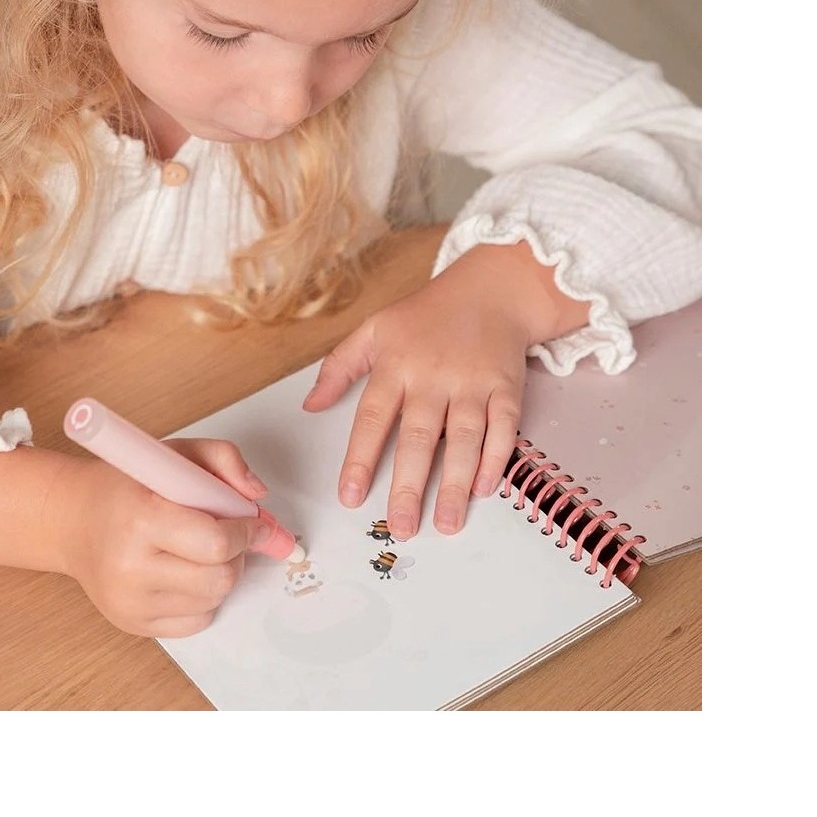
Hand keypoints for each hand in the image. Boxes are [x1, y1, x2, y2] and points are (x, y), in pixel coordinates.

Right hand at [56, 437, 276, 637]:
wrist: (73, 521)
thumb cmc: (125, 487)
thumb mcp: (173, 454)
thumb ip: (223, 459)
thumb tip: (257, 495)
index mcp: (140, 519)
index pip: (215, 543)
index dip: (246, 531)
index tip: (253, 521)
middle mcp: (130, 567)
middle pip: (220, 578)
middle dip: (237, 554)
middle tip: (227, 534)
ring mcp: (130, 602)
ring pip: (213, 600)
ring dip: (221, 574)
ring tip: (199, 550)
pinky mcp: (133, 624)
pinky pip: (197, 620)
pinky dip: (203, 597)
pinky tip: (183, 572)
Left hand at [302, 243, 588, 540]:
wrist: (491, 290)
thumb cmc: (427, 315)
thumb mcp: (374, 329)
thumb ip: (339, 367)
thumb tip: (310, 405)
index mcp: (396, 365)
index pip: (373, 418)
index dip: (359, 459)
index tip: (350, 496)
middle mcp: (433, 377)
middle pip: (418, 438)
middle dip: (409, 487)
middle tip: (401, 527)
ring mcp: (472, 383)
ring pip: (463, 440)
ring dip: (455, 484)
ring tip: (446, 523)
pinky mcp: (506, 387)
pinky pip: (503, 428)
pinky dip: (496, 459)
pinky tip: (483, 488)